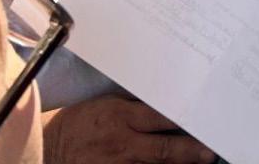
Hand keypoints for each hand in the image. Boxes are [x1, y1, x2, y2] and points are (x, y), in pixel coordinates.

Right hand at [43, 96, 214, 162]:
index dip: (185, 119)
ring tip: (199, 162)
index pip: (161, 118)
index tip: (205, 119)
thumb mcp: (107, 105)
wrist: (48, 149)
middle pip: (164, 149)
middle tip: (211, 152)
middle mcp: (122, 143)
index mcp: (121, 117)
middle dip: (190, 151)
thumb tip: (168, 100)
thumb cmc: (82, 122)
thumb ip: (136, 106)